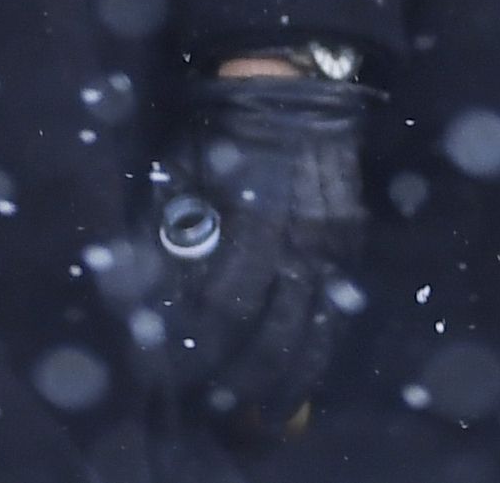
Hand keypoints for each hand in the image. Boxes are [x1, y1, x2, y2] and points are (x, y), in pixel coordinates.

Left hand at [138, 68, 368, 432]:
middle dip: (243, 380)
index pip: (227, 307)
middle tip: (214, 403)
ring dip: (288, 382)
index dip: (201, 347)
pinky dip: (319, 351)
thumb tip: (148, 299)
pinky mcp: (351, 242)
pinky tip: (298, 377)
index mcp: (257, 218)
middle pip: (277, 335)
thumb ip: (168, 234)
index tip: (175, 370)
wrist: (289, 84)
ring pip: (318, 334)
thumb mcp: (179, 171)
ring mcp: (335, 244)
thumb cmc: (220, 127)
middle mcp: (304, 240)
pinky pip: (338, 311)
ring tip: (262, 414)